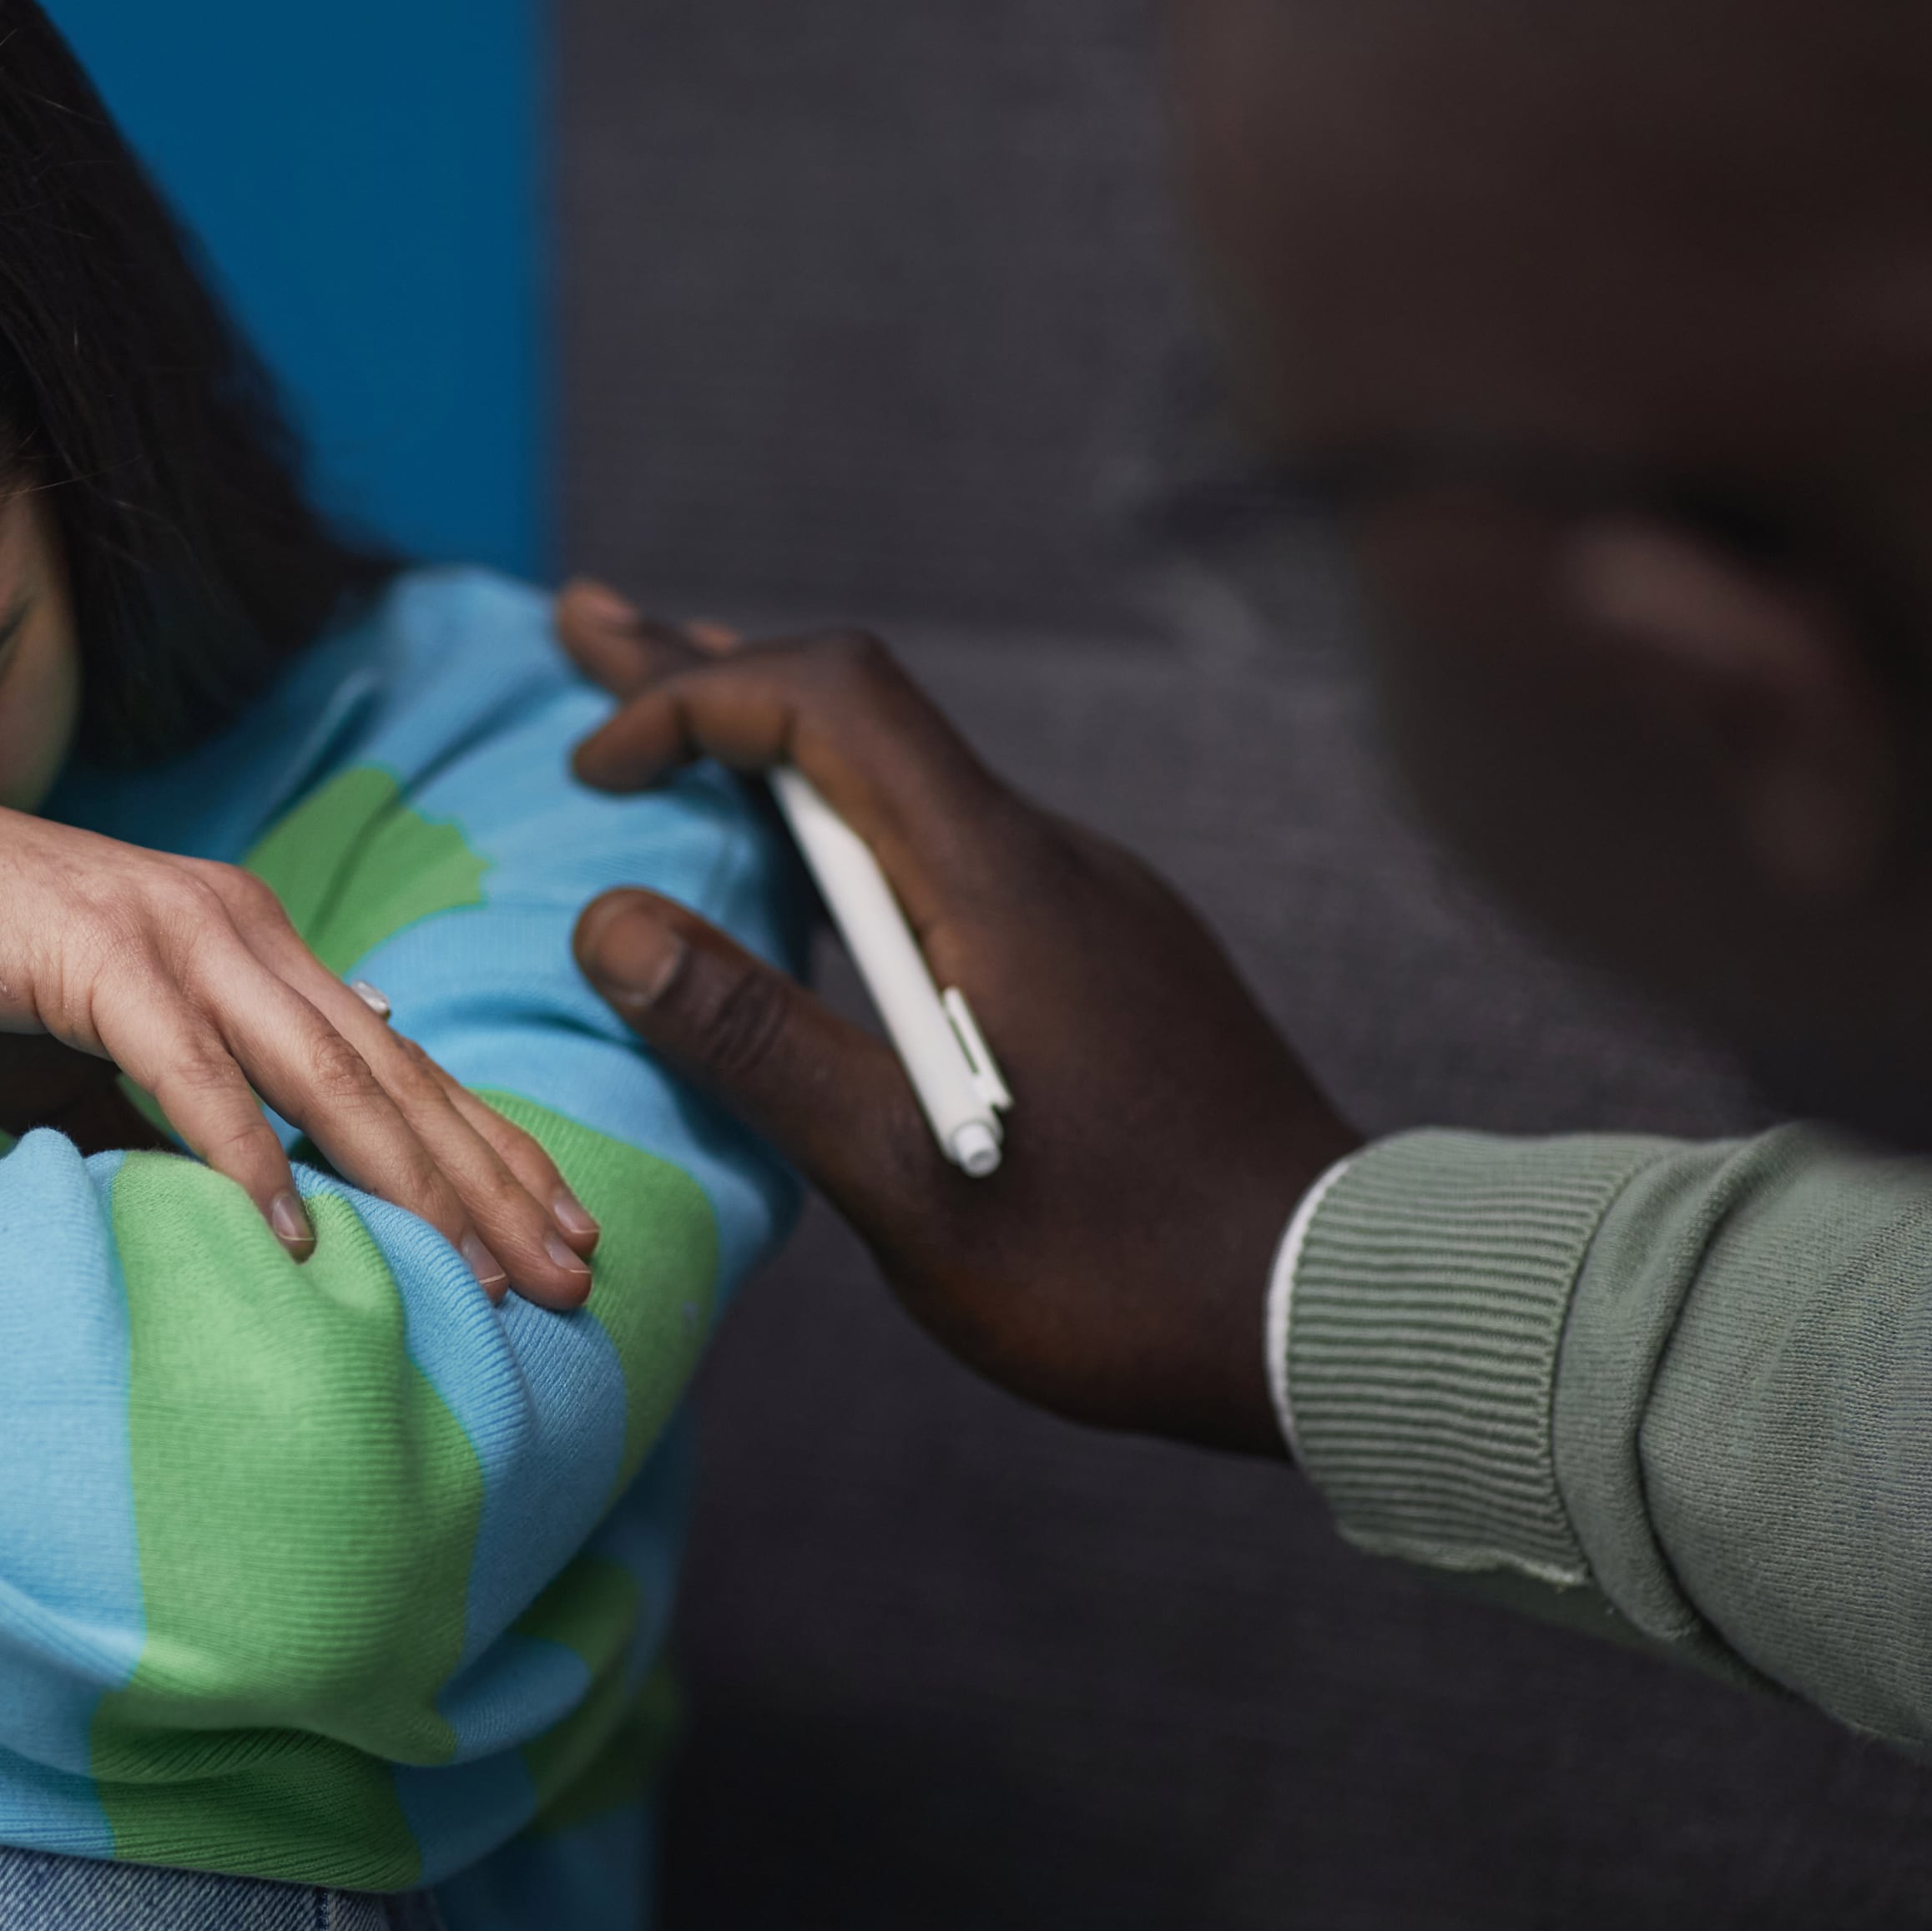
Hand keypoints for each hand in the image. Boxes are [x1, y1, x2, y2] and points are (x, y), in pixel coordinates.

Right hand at [0, 766, 600, 1311]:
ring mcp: (167, 930)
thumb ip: (185, 1114)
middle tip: (575, 1277)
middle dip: (492, 1182)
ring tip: (483, 1275)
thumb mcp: (91, 1065)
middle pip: (392, 1076)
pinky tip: (302, 1240)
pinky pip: (191, 1072)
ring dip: (412, 1183)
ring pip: (324, 1074)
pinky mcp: (89, 952)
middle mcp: (233, 924)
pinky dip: (248, 1156)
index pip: (398, 1064)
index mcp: (247, 944)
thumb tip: (278, 1196)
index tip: (565, 1237)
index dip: (489, 1151)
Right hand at [553, 579, 1357, 1453]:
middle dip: (711, 672)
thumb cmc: (1120, 1273)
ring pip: (914, 786)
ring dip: (781, 755)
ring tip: (673, 740)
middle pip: (865, 716)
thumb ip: (757, 1042)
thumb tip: (609, 925)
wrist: (1342, 1307)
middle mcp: (1055, 861)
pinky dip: (854, 829)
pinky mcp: (1119, 957)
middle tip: (589, 623)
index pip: (831, 699)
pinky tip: (818, 874)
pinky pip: (960, 854)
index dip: (693, 700)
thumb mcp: (901, 1184)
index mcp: (1000, 885)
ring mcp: (1096, 904)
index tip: (595, 770)